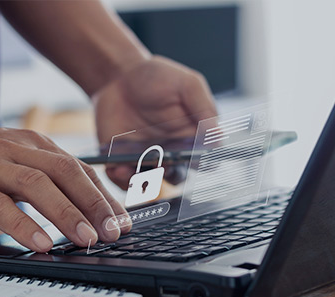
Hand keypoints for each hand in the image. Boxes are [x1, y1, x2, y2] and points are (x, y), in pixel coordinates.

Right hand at [0, 123, 129, 251]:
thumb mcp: (12, 159)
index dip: (104, 195)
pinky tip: (39, 243)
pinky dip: (22, 224)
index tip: (123, 220)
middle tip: (114, 232)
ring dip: (66, 213)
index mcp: (33, 144)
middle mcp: (16, 150)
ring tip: (86, 239)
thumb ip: (42, 177)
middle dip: (95, 204)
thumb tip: (80, 206)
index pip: (78, 168)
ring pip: (37, 186)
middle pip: (65, 173)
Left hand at [92, 56, 217, 188]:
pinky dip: (120, 177)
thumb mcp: (187, 84)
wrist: (119, 76)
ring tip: (128, 169)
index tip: (195, 159)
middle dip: (168, 175)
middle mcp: (171, 154)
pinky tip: (115, 167)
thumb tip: (218, 137)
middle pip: (176, 177)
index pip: (205, 160)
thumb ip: (203, 109)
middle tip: (160, 163)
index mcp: (192, 138)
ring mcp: (146, 159)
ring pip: (148, 183)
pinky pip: (123, 178)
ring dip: (141, 181)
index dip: (203, 164)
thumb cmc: (158, 77)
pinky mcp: (122, 160)